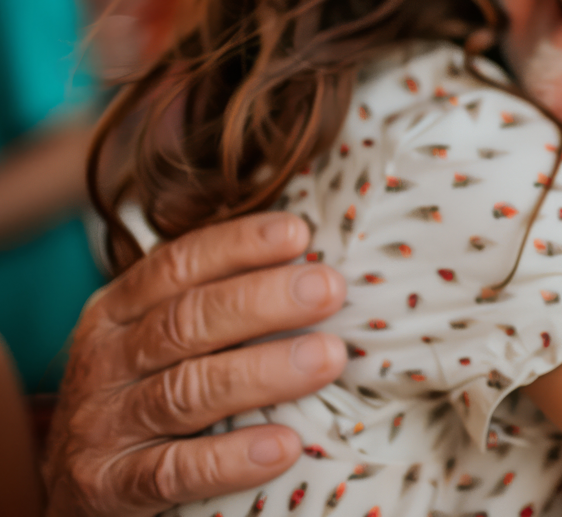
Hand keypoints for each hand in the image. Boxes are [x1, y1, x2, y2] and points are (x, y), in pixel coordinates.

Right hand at [43, 213, 346, 516]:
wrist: (70, 492)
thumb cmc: (139, 396)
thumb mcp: (153, 342)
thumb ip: (212, 306)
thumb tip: (312, 270)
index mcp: (116, 313)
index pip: (176, 265)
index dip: (237, 245)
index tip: (298, 233)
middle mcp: (104, 363)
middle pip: (187, 322)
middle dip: (263, 301)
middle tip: (328, 289)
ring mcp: (103, 427)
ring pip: (185, 392)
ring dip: (262, 372)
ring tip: (327, 357)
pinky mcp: (109, 488)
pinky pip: (174, 471)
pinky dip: (232, 459)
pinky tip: (285, 446)